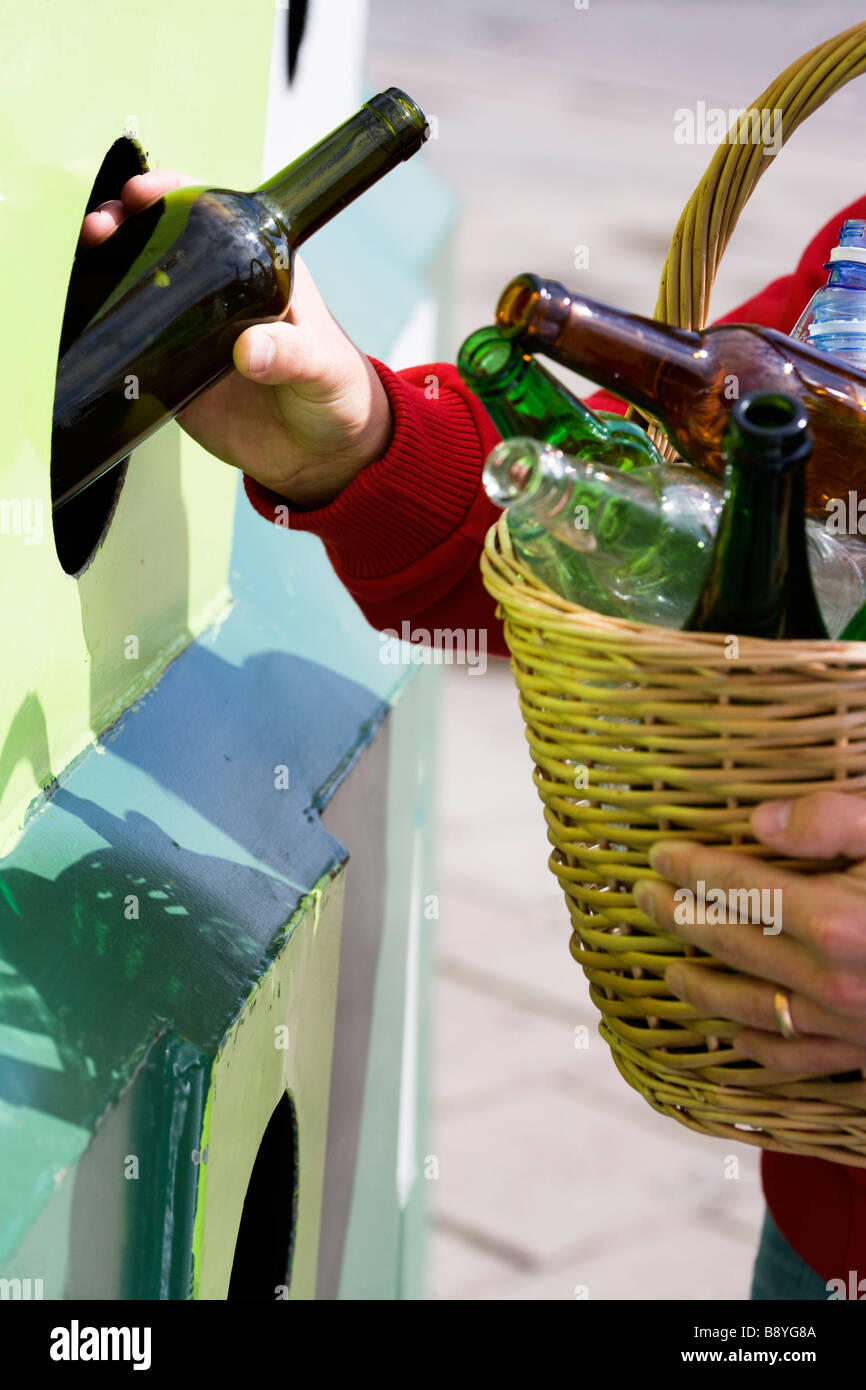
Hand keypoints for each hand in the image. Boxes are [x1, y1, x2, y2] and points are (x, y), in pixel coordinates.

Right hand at [79, 171, 392, 506]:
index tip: (142, 193)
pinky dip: (106, 330)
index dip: (174, 194)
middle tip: (101, 229)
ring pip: (140, 286)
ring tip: (81, 258)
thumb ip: (291, 355)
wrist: (322, 458)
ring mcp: (193, 332)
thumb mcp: (323, 366)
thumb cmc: (338, 394)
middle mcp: (221, 293)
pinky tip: (81, 317)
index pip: (214, 213)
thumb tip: (249, 351)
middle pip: (162, 240)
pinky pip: (133, 346)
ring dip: (105, 269)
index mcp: (262, 269)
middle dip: (124, 225)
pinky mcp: (174, 373)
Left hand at [632, 792, 865, 1075]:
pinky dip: (759, 1050)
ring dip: (702, 987)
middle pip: (732, 946)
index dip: (692, 869)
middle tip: (640, 899)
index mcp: (840, 921)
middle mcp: (834, 982)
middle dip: (678, 919)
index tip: (657, 855)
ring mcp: (850, 1027)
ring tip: (669, 971)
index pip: (740, 887)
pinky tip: (737, 1038)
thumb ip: (837, 819)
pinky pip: (799, 1062)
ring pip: (753, 1009)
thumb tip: (762, 822)